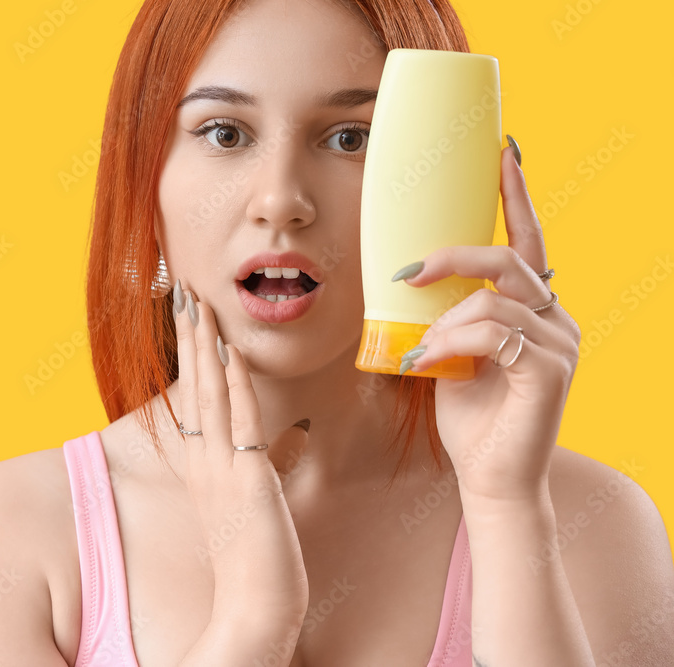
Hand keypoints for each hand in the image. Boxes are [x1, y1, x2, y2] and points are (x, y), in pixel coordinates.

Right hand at [172, 278, 310, 624]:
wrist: (255, 609)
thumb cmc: (258, 563)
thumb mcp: (258, 504)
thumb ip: (266, 467)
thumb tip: (292, 439)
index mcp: (206, 467)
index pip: (195, 400)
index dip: (192, 359)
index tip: (190, 323)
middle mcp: (206, 462)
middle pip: (195, 387)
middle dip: (189, 339)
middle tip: (184, 295)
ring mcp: (222, 469)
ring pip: (211, 394)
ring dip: (204, 348)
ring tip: (198, 306)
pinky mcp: (247, 478)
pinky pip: (240, 420)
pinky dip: (235, 383)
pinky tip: (230, 352)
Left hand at [398, 143, 581, 502]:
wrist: (489, 476)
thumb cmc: (469, 414)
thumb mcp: (449, 350)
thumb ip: (447, 312)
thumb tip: (411, 276)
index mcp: (534, 308)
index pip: (528, 241)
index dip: (516, 196)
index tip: (503, 153)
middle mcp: (555, 318)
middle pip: (509, 259)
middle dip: (454, 256)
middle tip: (409, 272)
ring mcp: (560, 344)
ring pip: (495, 299)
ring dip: (444, 321)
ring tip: (422, 351)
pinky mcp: (550, 372)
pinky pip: (494, 333)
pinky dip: (451, 343)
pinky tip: (429, 364)